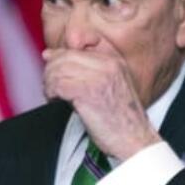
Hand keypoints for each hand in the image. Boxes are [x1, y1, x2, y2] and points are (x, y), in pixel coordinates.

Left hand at [42, 47, 160, 160]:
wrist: (135, 139)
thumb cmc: (120, 119)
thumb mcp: (108, 86)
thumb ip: (83, 69)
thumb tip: (48, 54)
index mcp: (113, 60)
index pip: (75, 44)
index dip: (59, 57)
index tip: (54, 70)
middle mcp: (107, 65)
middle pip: (63, 56)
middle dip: (51, 72)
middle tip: (52, 88)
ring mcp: (98, 77)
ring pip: (57, 69)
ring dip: (49, 84)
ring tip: (54, 96)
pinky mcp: (87, 92)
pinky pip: (57, 84)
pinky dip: (51, 93)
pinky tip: (56, 101)